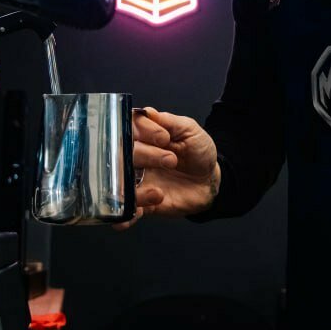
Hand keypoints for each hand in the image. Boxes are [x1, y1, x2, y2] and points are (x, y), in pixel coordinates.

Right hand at [119, 107, 219, 227]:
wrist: (210, 181)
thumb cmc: (198, 152)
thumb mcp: (189, 131)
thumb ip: (169, 122)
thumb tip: (147, 112)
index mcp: (144, 137)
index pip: (129, 128)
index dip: (143, 131)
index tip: (163, 138)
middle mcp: (135, 157)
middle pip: (121, 154)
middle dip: (145, 156)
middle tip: (170, 160)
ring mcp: (137, 181)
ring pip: (120, 183)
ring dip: (133, 189)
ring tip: (158, 192)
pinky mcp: (143, 203)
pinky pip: (126, 211)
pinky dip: (123, 217)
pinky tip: (132, 215)